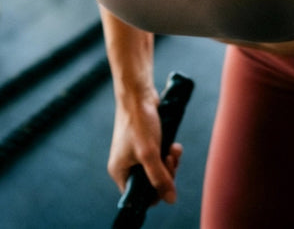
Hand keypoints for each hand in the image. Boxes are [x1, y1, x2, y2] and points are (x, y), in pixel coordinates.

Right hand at [107, 88, 182, 204]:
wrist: (138, 94)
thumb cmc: (139, 122)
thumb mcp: (149, 154)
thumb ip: (160, 178)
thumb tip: (171, 200)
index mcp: (120, 171)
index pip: (138, 196)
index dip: (155, 194)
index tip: (166, 182)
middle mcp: (126, 165)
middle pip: (151, 183)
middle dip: (166, 174)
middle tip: (170, 161)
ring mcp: (135, 153)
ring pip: (158, 169)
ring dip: (170, 163)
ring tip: (173, 150)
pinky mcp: (145, 143)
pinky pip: (160, 156)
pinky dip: (169, 152)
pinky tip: (174, 144)